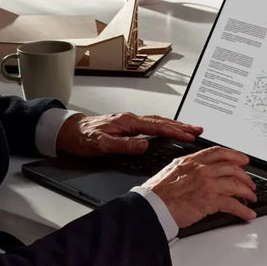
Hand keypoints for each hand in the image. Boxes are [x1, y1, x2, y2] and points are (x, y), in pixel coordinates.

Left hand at [55, 112, 202, 156]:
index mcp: (128, 122)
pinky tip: (168, 130)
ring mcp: (130, 121)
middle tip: (198, 130)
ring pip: (158, 121)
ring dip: (174, 125)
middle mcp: (131, 119)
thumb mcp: (101, 144)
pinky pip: (151, 124)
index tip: (189, 136)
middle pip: (162, 121)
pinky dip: (164, 126)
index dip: (175, 131)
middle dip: (181, 126)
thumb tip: (144, 146)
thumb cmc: (82, 137)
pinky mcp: (127, 126)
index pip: (157, 126)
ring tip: (189, 130)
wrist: (68, 131)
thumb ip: (124, 145)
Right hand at [143, 146, 257, 227]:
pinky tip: (248, 214)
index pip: (218, 152)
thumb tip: (196, 171)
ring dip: (247, 192)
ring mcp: (207, 184)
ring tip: (251, 198)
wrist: (151, 206)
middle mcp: (202, 169)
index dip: (234, 155)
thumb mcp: (172, 170)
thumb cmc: (157, 193)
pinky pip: (233, 204)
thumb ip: (187, 168)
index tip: (242, 159)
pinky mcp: (210, 200)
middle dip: (245, 176)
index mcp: (192, 161)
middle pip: (232, 168)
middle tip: (250, 182)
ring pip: (236, 184)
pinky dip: (243, 210)